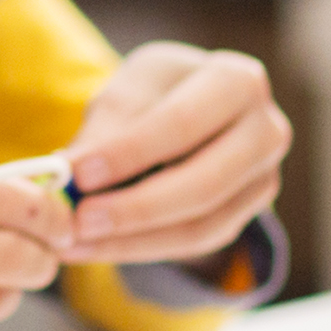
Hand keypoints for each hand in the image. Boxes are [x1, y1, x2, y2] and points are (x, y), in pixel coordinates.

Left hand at [58, 42, 289, 266]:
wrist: (188, 114)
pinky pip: (194, 243)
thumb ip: (103, 131)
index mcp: (237, 81)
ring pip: (200, 225)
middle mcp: (266, 130)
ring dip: (131, 240)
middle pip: (203, 184)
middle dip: (134, 208)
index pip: (182, 122)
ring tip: (75, 241)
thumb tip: (64, 174)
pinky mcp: (247, 215)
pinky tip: (96, 247)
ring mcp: (264, 178)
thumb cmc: (154, 95)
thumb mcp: (128, 93)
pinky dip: (141, 249)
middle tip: (77, 221)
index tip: (78, 173)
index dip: (131, 151)